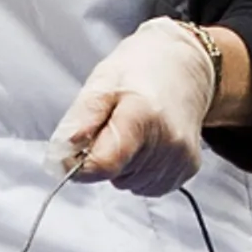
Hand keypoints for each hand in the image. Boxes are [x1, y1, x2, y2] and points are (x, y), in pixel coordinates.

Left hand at [54, 19, 217, 196]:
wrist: (184, 66)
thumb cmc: (141, 70)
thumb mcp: (101, 81)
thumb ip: (80, 120)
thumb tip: (62, 155)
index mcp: (142, 115)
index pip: (103, 164)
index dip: (81, 165)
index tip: (74, 152)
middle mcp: (168, 141)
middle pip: (115, 175)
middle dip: (104, 157)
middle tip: (114, 125)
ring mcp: (181, 157)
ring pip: (129, 184)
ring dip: (123, 165)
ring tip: (134, 131)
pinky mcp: (189, 168)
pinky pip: (148, 186)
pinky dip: (140, 170)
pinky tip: (148, 143)